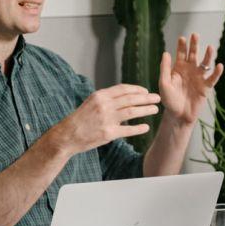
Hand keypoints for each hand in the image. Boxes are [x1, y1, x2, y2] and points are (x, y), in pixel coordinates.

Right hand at [47, 84, 161, 155]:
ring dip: (146, 110)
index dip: (137, 89)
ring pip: (132, 112)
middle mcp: (104, 106)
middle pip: (131, 99)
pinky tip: (146, 127)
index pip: (123, 89)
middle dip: (146, 98)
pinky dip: (139, 128)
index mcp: (99, 96)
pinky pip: (128, 130)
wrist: (66, 136)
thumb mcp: (91, 103)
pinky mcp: (108, 133)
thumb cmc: (81, 119)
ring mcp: (106, 119)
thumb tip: (128, 95)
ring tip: (155, 109)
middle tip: (157, 98)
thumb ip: (108, 98)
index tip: (146, 91)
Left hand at [159, 33, 223, 126]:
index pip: (181, 54)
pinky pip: (212, 78)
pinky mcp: (206, 87)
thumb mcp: (164, 84)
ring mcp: (199, 78)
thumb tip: (166, 53)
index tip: (182, 38)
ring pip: (205, 64)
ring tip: (210, 47)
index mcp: (178, 69)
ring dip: (208, 56)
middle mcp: (190, 71)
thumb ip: (165, 69)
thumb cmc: (169, 100)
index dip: (182, 46)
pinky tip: (219, 65)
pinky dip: (217, 72)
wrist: (178, 115)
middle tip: (195, 35)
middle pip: (194, 55)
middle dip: (195, 45)